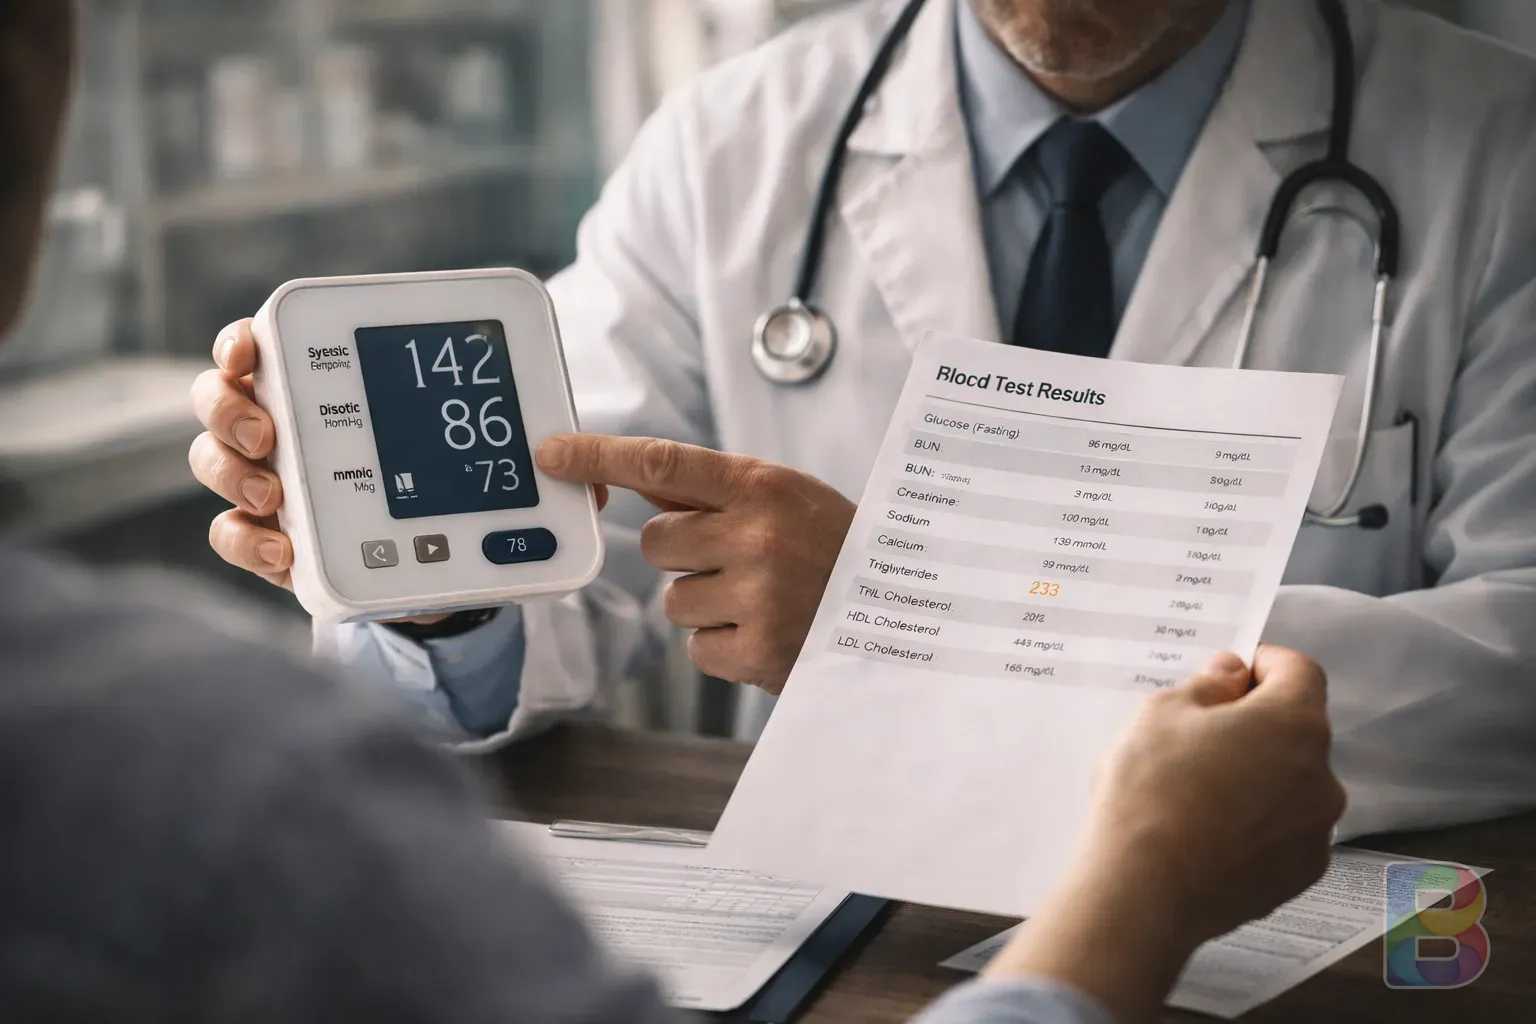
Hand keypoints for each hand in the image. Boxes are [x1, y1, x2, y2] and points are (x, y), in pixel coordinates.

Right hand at [188, 320, 611, 621]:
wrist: (451, 567)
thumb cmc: (467, 493)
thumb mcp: (502, 470)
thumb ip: (542, 464)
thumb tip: (588, 472)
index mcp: (337, 389)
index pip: (269, 348)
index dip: (246, 341)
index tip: (255, 346)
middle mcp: (293, 431)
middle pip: (222, 400)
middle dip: (232, 407)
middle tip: (270, 430)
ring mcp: (279, 488)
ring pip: (218, 463)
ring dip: (234, 472)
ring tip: (275, 494)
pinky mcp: (283, 546)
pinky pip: (236, 539)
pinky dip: (250, 542)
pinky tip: (287, 548)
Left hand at [536, 434, 854, 691]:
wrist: (905, 614)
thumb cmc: (836, 549)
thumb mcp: (787, 498)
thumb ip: (715, 492)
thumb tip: (631, 480)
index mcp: (763, 487)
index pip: (661, 464)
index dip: (598, 456)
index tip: (551, 454)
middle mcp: (757, 536)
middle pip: (655, 543)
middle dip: (683, 554)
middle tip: (739, 559)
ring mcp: (757, 596)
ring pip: (673, 601)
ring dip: (706, 603)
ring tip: (765, 598)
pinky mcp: (758, 652)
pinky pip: (696, 647)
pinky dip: (724, 645)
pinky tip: (768, 631)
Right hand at [984, 648, 1344, 1023]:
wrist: (1144, 890)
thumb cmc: (1150, 789)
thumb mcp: (1161, 712)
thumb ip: (1208, 685)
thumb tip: (1232, 676)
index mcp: (1293, 723)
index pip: (1299, 671)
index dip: (1264, 665)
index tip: (1230, 676)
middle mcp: (1322, 775)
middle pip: (1296, 732)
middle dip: (1255, 726)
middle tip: (1197, 739)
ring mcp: (1316, 831)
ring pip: (1291, 785)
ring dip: (1258, 777)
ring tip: (1198, 795)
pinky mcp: (1300, 875)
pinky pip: (1284, 832)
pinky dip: (1257, 826)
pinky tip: (1209, 835)